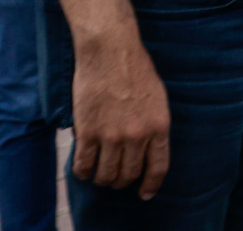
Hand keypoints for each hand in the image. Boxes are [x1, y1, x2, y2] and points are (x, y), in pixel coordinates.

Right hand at [70, 41, 170, 198]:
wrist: (110, 50)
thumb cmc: (135, 67)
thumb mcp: (157, 97)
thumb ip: (154, 124)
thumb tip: (147, 147)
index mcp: (159, 126)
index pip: (158, 168)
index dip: (151, 185)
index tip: (144, 193)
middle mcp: (138, 135)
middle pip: (128, 175)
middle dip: (122, 181)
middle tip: (115, 178)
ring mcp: (112, 135)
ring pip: (106, 175)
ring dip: (102, 179)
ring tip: (99, 175)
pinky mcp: (88, 132)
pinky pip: (84, 165)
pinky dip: (82, 172)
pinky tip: (83, 168)